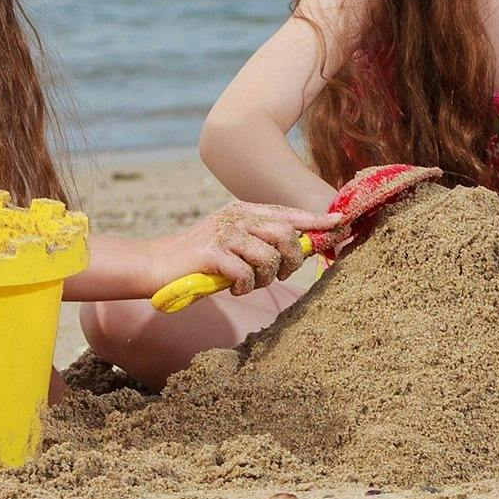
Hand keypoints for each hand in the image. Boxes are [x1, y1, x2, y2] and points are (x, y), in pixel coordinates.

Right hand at [161, 200, 342, 294]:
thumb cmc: (203, 260)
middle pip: (286, 235)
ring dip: (264, 278)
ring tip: (249, 283)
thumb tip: (304, 249)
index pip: (289, 214)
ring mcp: (224, 233)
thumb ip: (264, 242)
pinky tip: (234, 287)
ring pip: (269, 257)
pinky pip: (245, 273)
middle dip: (291, 261)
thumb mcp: (236, 243)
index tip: (340, 222)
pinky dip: (244, 286)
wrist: (157, 265)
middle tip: (277, 275)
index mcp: (245, 211)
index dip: (316, 220)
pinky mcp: (212, 253)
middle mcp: (237, 217)